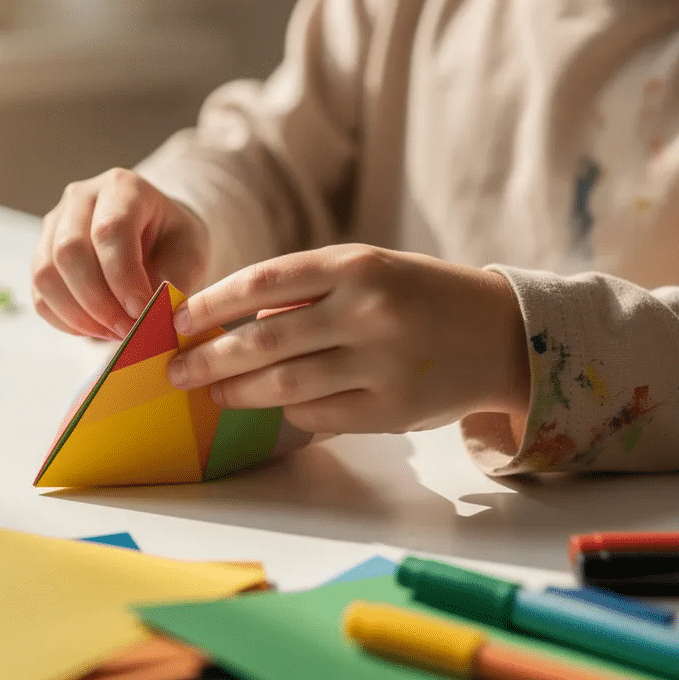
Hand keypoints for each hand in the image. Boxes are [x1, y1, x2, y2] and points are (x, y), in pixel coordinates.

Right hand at [32, 168, 208, 339]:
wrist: (156, 235)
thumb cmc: (174, 240)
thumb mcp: (190, 254)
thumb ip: (173, 280)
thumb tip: (146, 314)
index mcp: (123, 187)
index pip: (110, 230)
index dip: (122, 277)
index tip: (141, 312)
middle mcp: (80, 198)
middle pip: (69, 251)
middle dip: (98, 302)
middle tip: (127, 330)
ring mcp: (55, 224)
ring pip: (46, 275)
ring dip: (79, 315)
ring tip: (112, 333)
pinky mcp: (42, 255)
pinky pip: (40, 294)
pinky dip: (65, 321)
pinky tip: (95, 330)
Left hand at [166, 244, 529, 433]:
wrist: (501, 334)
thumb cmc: (419, 296)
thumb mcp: (369, 270)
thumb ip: (307, 290)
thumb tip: (231, 322)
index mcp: (355, 265)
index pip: (262, 282)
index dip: (210, 304)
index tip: (177, 321)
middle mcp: (367, 310)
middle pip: (263, 340)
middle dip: (210, 359)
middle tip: (178, 372)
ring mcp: (381, 363)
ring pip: (285, 384)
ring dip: (239, 392)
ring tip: (214, 394)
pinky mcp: (392, 409)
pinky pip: (318, 414)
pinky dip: (289, 412)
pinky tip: (277, 405)